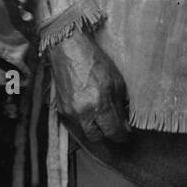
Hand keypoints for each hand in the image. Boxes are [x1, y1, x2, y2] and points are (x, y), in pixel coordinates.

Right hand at [48, 29, 130, 144]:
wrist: (69, 49)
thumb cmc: (94, 61)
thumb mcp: (117, 81)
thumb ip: (121, 104)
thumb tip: (124, 123)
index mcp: (101, 103)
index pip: (114, 131)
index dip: (122, 136)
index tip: (125, 134)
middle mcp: (84, 111)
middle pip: (98, 137)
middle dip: (107, 135)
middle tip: (114, 129)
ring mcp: (70, 111)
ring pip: (85, 132)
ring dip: (94, 130)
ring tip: (101, 121)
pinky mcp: (61, 109)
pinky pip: (74, 124)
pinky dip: (83, 121)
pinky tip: (89, 112)